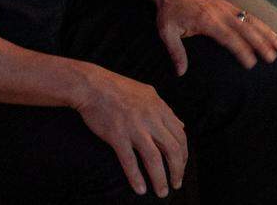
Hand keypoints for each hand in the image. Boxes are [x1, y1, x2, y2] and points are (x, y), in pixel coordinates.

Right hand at [73, 64, 187, 197]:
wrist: (92, 85)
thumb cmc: (119, 88)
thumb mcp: (148, 93)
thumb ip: (165, 110)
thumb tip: (181, 125)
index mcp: (159, 107)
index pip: (180, 135)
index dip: (184, 154)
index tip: (181, 166)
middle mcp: (150, 118)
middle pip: (172, 149)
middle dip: (177, 170)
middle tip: (176, 184)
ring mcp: (134, 127)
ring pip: (154, 158)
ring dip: (160, 179)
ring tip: (162, 192)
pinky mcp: (117, 135)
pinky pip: (129, 161)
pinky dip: (136, 177)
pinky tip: (140, 189)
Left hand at [151, 0, 276, 75]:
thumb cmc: (170, 12)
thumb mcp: (167, 32)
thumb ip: (175, 52)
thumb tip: (181, 73)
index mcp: (207, 21)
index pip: (228, 37)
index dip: (241, 50)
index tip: (252, 64)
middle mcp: (221, 13)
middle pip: (245, 29)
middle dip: (260, 43)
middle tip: (271, 58)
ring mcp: (227, 7)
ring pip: (250, 20)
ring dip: (265, 32)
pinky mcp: (228, 5)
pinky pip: (248, 15)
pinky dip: (261, 24)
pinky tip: (270, 32)